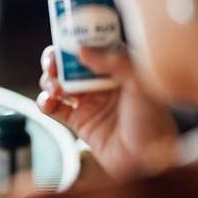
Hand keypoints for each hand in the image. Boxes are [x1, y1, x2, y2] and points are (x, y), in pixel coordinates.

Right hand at [38, 45, 178, 180]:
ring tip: (54, 88)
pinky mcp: (78, 121)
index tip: (65, 36)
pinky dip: (45, 102)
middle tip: (52, 63)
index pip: (93, 45)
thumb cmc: (153, 122)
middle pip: (70, 63)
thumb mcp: (140, 84)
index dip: (77, 38)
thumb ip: (114, 62)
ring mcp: (89, 101)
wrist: (148, 162)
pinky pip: (54, 107)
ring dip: (49, 80)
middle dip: (56, 60)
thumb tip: (81, 49)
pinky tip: (48, 101)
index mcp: (119, 68)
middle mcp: (102, 82)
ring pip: (59, 82)